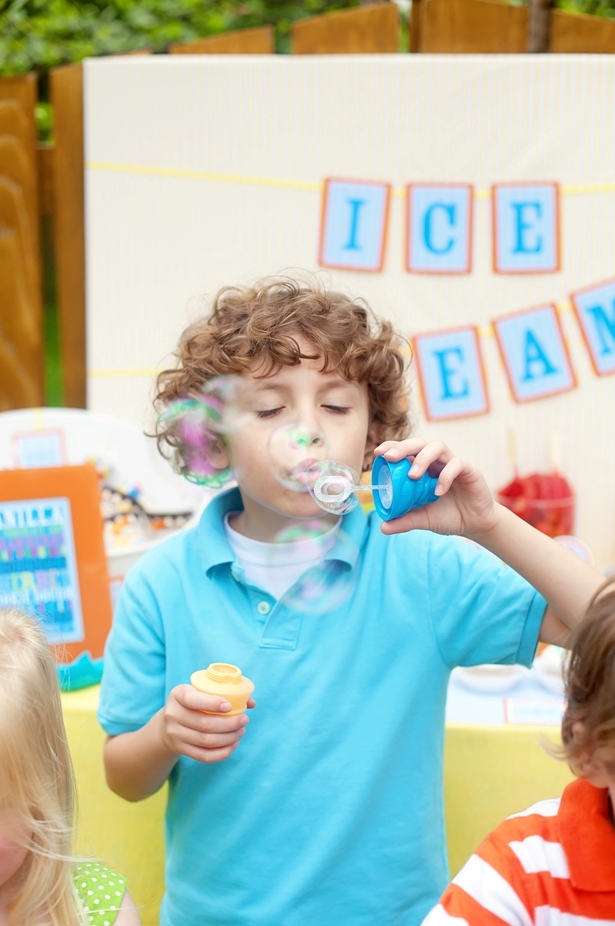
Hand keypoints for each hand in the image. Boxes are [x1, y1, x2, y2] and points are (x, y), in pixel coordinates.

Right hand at [160, 684, 255, 763]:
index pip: (193, 700)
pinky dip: (222, 753)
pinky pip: (204, 756)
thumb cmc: (194, 701)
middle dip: (229, 724)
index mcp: (178, 694)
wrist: (169, 721)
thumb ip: (226, 692)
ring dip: (228, 738)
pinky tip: (233, 744)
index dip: (212, 704)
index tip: (230, 706)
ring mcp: (174, 734)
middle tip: (244, 720)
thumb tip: (251, 703)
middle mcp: (173, 714)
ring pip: (206, 741)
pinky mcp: (180, 748)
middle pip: (204, 724)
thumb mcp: (202, 690)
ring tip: (241, 731)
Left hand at [374, 437, 498, 536]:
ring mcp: (453, 464)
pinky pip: (457, 464)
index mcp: (423, 468)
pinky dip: (445, 476)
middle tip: (390, 458)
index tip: (378, 453)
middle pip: (419, 443)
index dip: (392, 446)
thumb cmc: (448, 516)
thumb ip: (404, 521)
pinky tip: (438, 492)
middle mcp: (437, 462)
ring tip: (413, 476)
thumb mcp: (422, 520)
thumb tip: (383, 527)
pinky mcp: (469, 470)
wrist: (475, 524)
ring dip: (423, 458)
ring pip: (438, 446)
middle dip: (403, 447)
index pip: (406, 450)